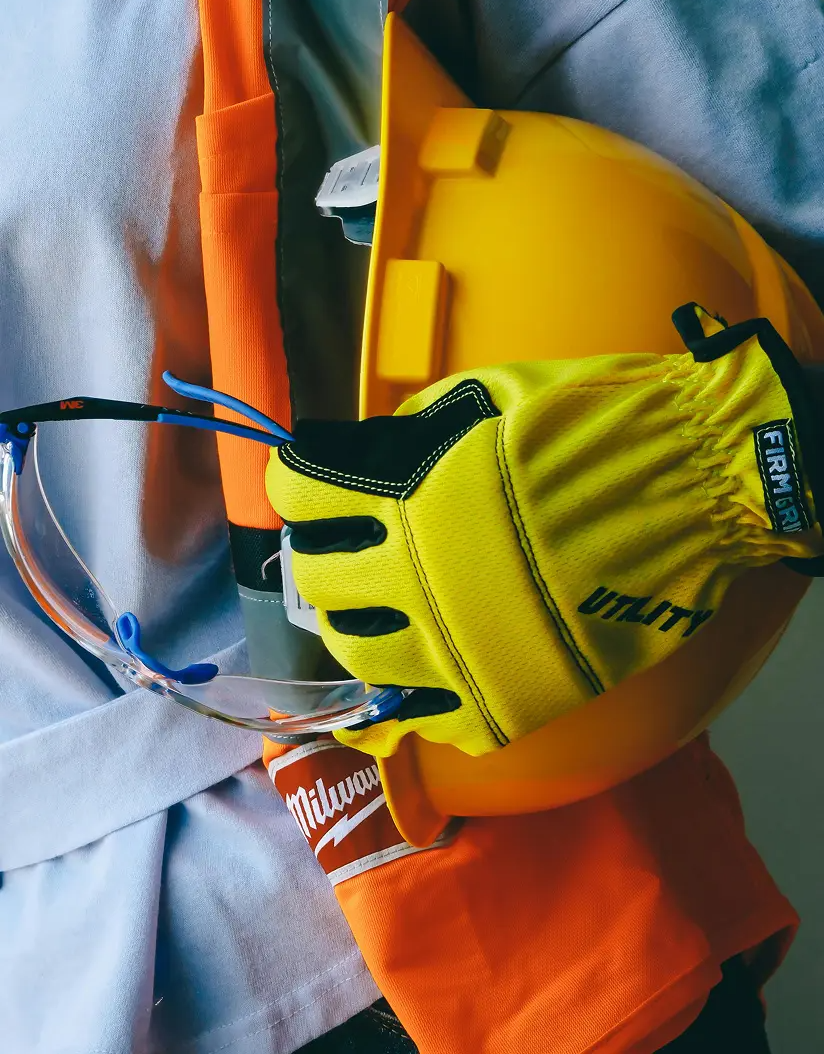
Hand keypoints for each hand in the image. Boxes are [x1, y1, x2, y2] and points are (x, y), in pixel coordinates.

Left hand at [266, 305, 823, 758]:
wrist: (702, 485)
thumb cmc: (600, 428)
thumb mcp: (491, 400)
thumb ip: (410, 433)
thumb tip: (358, 456)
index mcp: (412, 496)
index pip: (302, 492)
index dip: (293, 479)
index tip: (304, 482)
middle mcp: (421, 578)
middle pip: (315, 583)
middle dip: (313, 558)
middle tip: (332, 550)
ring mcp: (462, 650)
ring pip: (360, 661)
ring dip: (354, 630)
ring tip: (372, 613)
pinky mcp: (508, 702)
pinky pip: (427, 723)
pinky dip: (411, 701)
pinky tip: (419, 679)